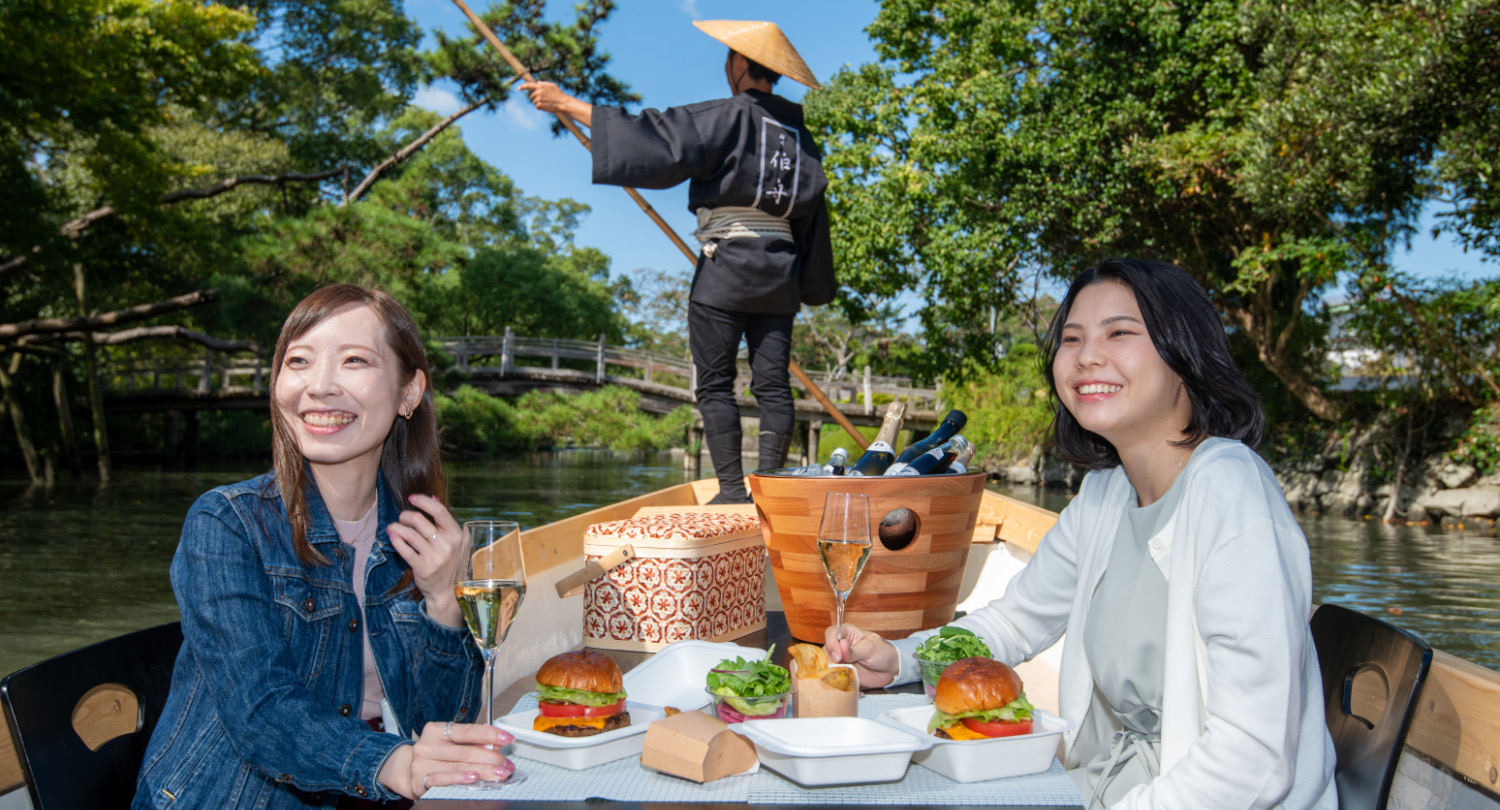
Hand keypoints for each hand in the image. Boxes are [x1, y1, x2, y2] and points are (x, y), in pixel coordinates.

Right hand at [378, 722, 515, 797]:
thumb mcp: (450, 743)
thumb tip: (497, 746)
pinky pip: (443, 779)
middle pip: (466, 751)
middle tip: (507, 763)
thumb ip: (472, 743)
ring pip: (458, 766)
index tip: (508, 738)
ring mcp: (423, 762)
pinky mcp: (420, 779)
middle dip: (491, 758)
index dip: (490, 734)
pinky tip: (475, 778)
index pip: (468, 731)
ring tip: (500, 773)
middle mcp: (428, 744)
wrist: (406, 769)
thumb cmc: (435, 753)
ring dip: (484, 770)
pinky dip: (460, 778)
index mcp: (436, 729)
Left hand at [388, 493, 463, 626]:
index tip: (412, 497)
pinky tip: (392, 536)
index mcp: (457, 535)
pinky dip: (396, 541)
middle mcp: (447, 545)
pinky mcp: (423, 568)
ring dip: (397, 527)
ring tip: (393, 527)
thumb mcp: (454, 541)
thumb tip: (434, 497)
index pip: (440, 511)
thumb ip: (444, 520)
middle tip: (401, 518)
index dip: (424, 501)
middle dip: (406, 516)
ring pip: (410, 535)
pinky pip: (405, 550)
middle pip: (421, 521)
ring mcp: (435, 557)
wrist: (446, 591)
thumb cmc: (449, 562)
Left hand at [518, 81, 591, 126]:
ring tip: (547, 102)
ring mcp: (538, 99)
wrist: (562, 102)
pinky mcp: (539, 105)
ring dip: (539, 103)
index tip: (518, 88)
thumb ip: (544, 84)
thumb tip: (537, 83)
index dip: (522, 87)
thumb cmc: (558, 94)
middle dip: (536, 97)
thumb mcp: (552, 85)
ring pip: (534, 102)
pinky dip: (540, 107)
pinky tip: (546, 106)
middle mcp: (538, 92)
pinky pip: (537, 107)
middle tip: (545, 99)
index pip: (528, 85)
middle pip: (532, 96)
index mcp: (540, 86)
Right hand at [824, 623, 898, 687]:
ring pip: (827, 666)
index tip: (838, 656)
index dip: (831, 643)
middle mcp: (840, 647)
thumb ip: (855, 650)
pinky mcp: (843, 674)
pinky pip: (835, 679)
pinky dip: (840, 684)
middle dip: (830, 662)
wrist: (891, 669)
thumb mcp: (871, 648)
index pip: (831, 633)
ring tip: (845, 679)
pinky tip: (852, 687)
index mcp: (847, 634)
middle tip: (839, 669)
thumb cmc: (883, 652)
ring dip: (833, 674)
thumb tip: (841, 645)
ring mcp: (840, 661)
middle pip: (825, 652)